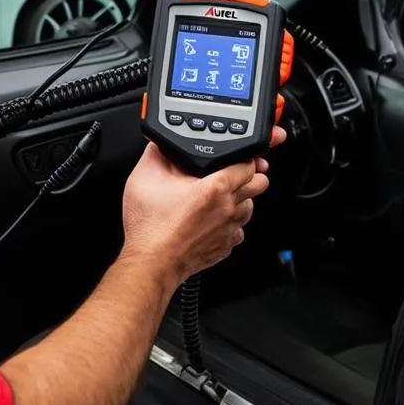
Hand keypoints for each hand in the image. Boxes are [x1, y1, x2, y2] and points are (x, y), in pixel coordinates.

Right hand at [121, 126, 285, 286]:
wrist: (151, 262)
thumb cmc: (149, 227)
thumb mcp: (144, 178)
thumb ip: (156, 153)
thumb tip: (161, 141)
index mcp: (215, 188)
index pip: (248, 165)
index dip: (244, 156)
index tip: (238, 155)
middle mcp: (228, 208)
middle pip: (259, 184)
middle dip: (250, 175)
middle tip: (235, 172)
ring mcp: (229, 230)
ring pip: (250, 207)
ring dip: (241, 199)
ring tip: (222, 196)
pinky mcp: (225, 247)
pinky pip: (239, 230)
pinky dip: (231, 223)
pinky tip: (215, 220)